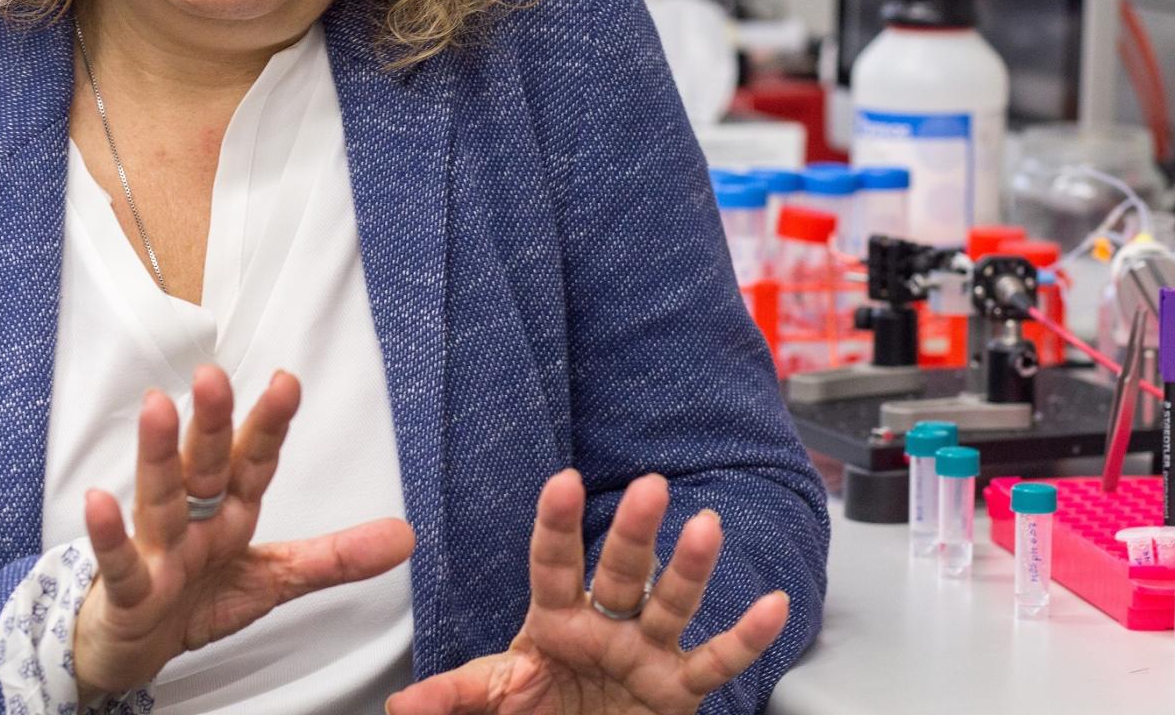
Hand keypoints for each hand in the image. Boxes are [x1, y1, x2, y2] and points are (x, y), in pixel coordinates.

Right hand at [72, 366, 414, 697]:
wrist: (133, 648)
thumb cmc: (197, 599)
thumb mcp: (276, 578)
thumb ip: (336, 556)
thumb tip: (405, 535)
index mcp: (231, 512)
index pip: (255, 461)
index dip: (271, 424)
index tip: (287, 381)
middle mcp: (193, 520)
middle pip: (205, 465)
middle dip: (212, 421)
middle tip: (215, 375)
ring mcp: (158, 551)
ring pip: (158, 498)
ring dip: (157, 453)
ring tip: (156, 406)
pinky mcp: (128, 591)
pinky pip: (120, 562)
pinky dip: (109, 535)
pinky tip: (101, 499)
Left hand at [385, 471, 787, 714]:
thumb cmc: (540, 712)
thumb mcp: (495, 702)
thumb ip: (456, 698)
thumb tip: (401, 706)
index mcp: (554, 619)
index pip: (553, 563)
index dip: (558, 523)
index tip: (564, 482)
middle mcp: (605, 625)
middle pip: (620, 571)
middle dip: (635, 532)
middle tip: (650, 487)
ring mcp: (646, 654)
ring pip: (670, 604)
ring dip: (690, 568)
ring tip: (707, 526)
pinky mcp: (678, 692)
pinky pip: (714, 663)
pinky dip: (745, 637)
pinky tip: (773, 605)